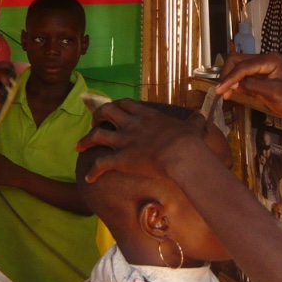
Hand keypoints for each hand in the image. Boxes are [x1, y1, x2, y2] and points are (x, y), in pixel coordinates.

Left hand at [76, 99, 206, 182]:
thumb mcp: (193, 126)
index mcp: (146, 115)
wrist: (181, 154)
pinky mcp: (120, 159)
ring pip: (96, 135)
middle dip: (97, 117)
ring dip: (86, 140)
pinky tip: (89, 178)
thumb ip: (195, 120)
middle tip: (95, 123)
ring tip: (79, 146)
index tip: (115, 110)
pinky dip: (92, 171)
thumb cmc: (188, 141)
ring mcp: (124, 141)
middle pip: (106, 113)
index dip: (117, 106)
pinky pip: (100, 164)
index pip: (126, 104)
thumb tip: (202, 115)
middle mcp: (131, 124)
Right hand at [216, 53, 281, 125]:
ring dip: (230, 78)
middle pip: (237, 61)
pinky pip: (244, 76)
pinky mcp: (262, 78)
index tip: (218, 91)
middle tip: (220, 92)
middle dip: (227, 75)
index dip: (229, 78)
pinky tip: (231, 92)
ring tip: (224, 94)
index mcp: (269, 60)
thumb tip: (232, 84)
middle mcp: (265, 60)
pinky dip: (236, 83)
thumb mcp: (274, 93)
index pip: (243, 66)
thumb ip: (253, 86)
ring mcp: (263, 68)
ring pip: (239, 67)